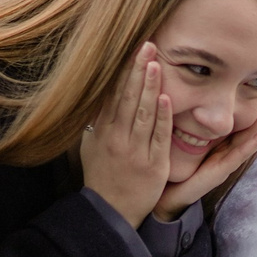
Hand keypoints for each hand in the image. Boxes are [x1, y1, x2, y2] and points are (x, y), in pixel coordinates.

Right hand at [80, 44, 171, 226]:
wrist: (111, 211)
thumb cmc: (103, 176)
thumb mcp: (91, 146)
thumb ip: (97, 122)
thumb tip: (98, 97)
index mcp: (104, 131)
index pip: (113, 95)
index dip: (122, 71)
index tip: (130, 49)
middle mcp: (117, 138)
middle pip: (127, 98)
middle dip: (137, 70)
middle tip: (147, 45)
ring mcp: (135, 151)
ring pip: (142, 113)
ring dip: (149, 87)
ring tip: (154, 63)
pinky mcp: (153, 165)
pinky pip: (158, 137)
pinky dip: (161, 118)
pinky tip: (165, 98)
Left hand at [157, 76, 256, 218]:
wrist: (168, 193)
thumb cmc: (176, 164)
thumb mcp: (185, 135)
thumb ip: (190, 118)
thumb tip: (188, 89)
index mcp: (221, 137)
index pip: (242, 113)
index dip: (255, 95)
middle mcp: (230, 147)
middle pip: (254, 119)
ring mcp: (229, 158)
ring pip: (253, 132)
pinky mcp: (223, 170)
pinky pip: (242, 152)